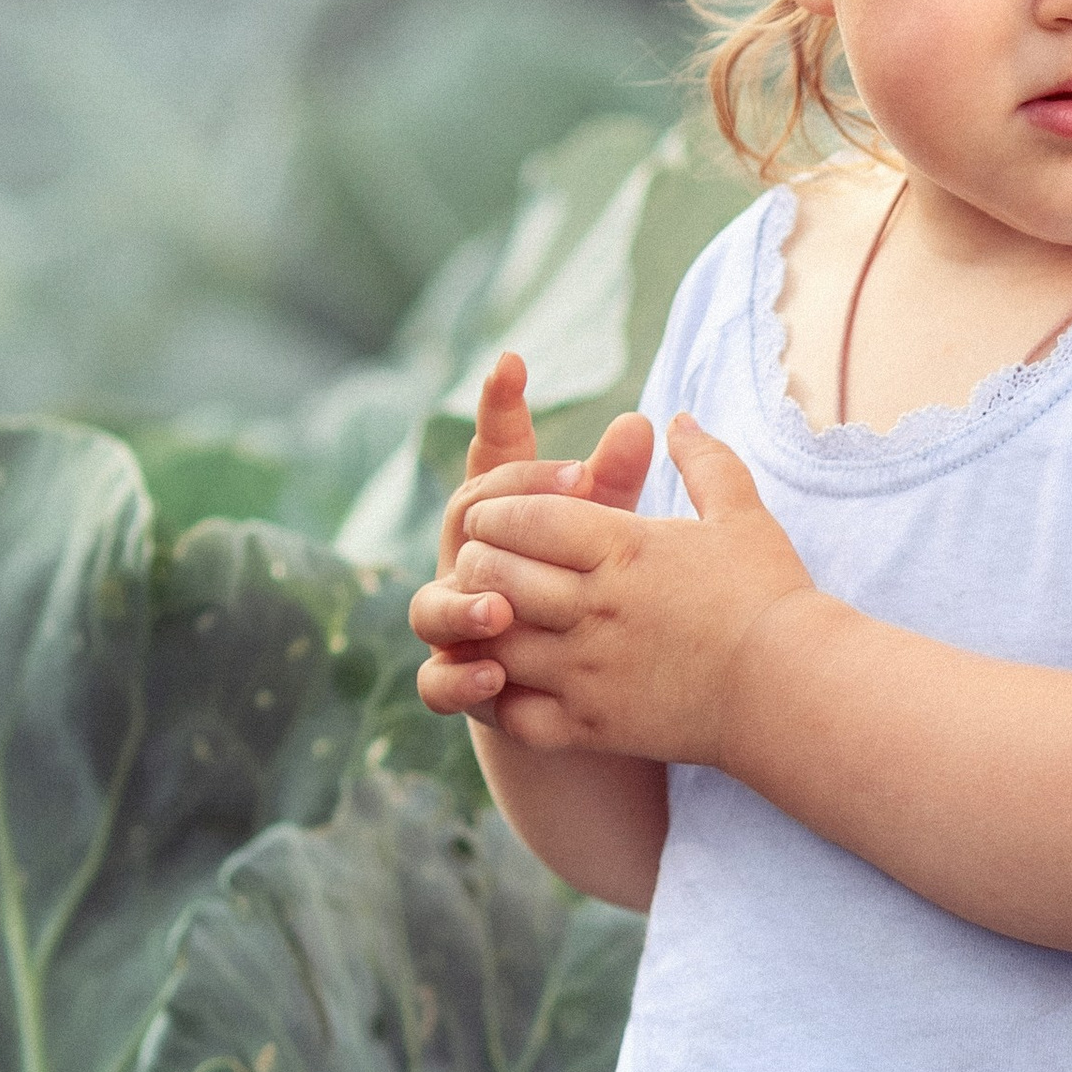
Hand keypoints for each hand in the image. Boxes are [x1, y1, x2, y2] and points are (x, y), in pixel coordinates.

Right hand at [408, 351, 653, 721]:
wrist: (589, 709)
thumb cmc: (598, 607)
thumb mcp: (610, 545)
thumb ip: (614, 488)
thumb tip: (641, 421)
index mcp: (509, 525)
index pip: (497, 457)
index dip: (500, 411)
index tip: (513, 362)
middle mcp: (472, 567)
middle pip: (465, 519)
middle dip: (504, 506)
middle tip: (567, 486)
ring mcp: (457, 629)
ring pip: (430, 607)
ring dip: (461, 605)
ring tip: (501, 609)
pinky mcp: (460, 688)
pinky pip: (438, 682)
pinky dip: (459, 678)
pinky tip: (495, 674)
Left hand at [448, 415, 818, 759]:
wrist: (793, 690)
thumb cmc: (771, 596)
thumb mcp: (742, 514)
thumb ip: (704, 461)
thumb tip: (676, 419)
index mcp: (624, 549)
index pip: (524, 518)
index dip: (497, 512)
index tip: (495, 517)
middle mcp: (596, 608)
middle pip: (495, 575)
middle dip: (478, 563)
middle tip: (485, 562)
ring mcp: (589, 672)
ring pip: (496, 643)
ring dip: (482, 627)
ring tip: (491, 617)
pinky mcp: (592, 726)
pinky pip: (515, 715)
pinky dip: (499, 696)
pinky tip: (509, 681)